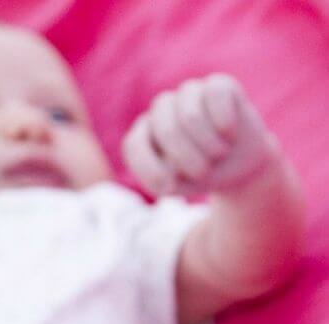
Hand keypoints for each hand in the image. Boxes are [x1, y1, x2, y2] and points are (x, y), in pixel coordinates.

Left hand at [122, 74, 277, 197]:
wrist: (239, 164)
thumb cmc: (200, 175)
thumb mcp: (179, 186)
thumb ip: (166, 181)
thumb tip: (169, 177)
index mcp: (144, 134)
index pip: (135, 144)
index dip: (150, 167)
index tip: (170, 188)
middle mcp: (162, 109)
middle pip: (166, 129)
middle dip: (186, 157)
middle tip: (203, 173)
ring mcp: (188, 93)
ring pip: (190, 114)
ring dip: (207, 142)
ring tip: (218, 154)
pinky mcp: (217, 84)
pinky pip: (215, 94)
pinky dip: (223, 118)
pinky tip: (228, 131)